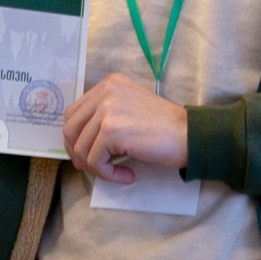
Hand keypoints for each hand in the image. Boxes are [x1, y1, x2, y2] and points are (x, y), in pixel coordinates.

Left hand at [63, 72, 189, 180]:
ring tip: (116, 173)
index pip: (74, 112)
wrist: (190, 135)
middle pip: (70, 129)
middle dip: (78, 154)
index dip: (75, 138)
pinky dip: (108, 174)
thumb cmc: (164, 128)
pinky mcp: (111, 130)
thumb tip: (79, 144)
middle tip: (95, 168)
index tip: (87, 155)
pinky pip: (95, 161)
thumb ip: (105, 116)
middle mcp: (105, 91)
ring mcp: (107, 110)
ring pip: (81, 148)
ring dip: (96, 167)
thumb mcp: (129, 110)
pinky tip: (127, 175)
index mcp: (108, 84)